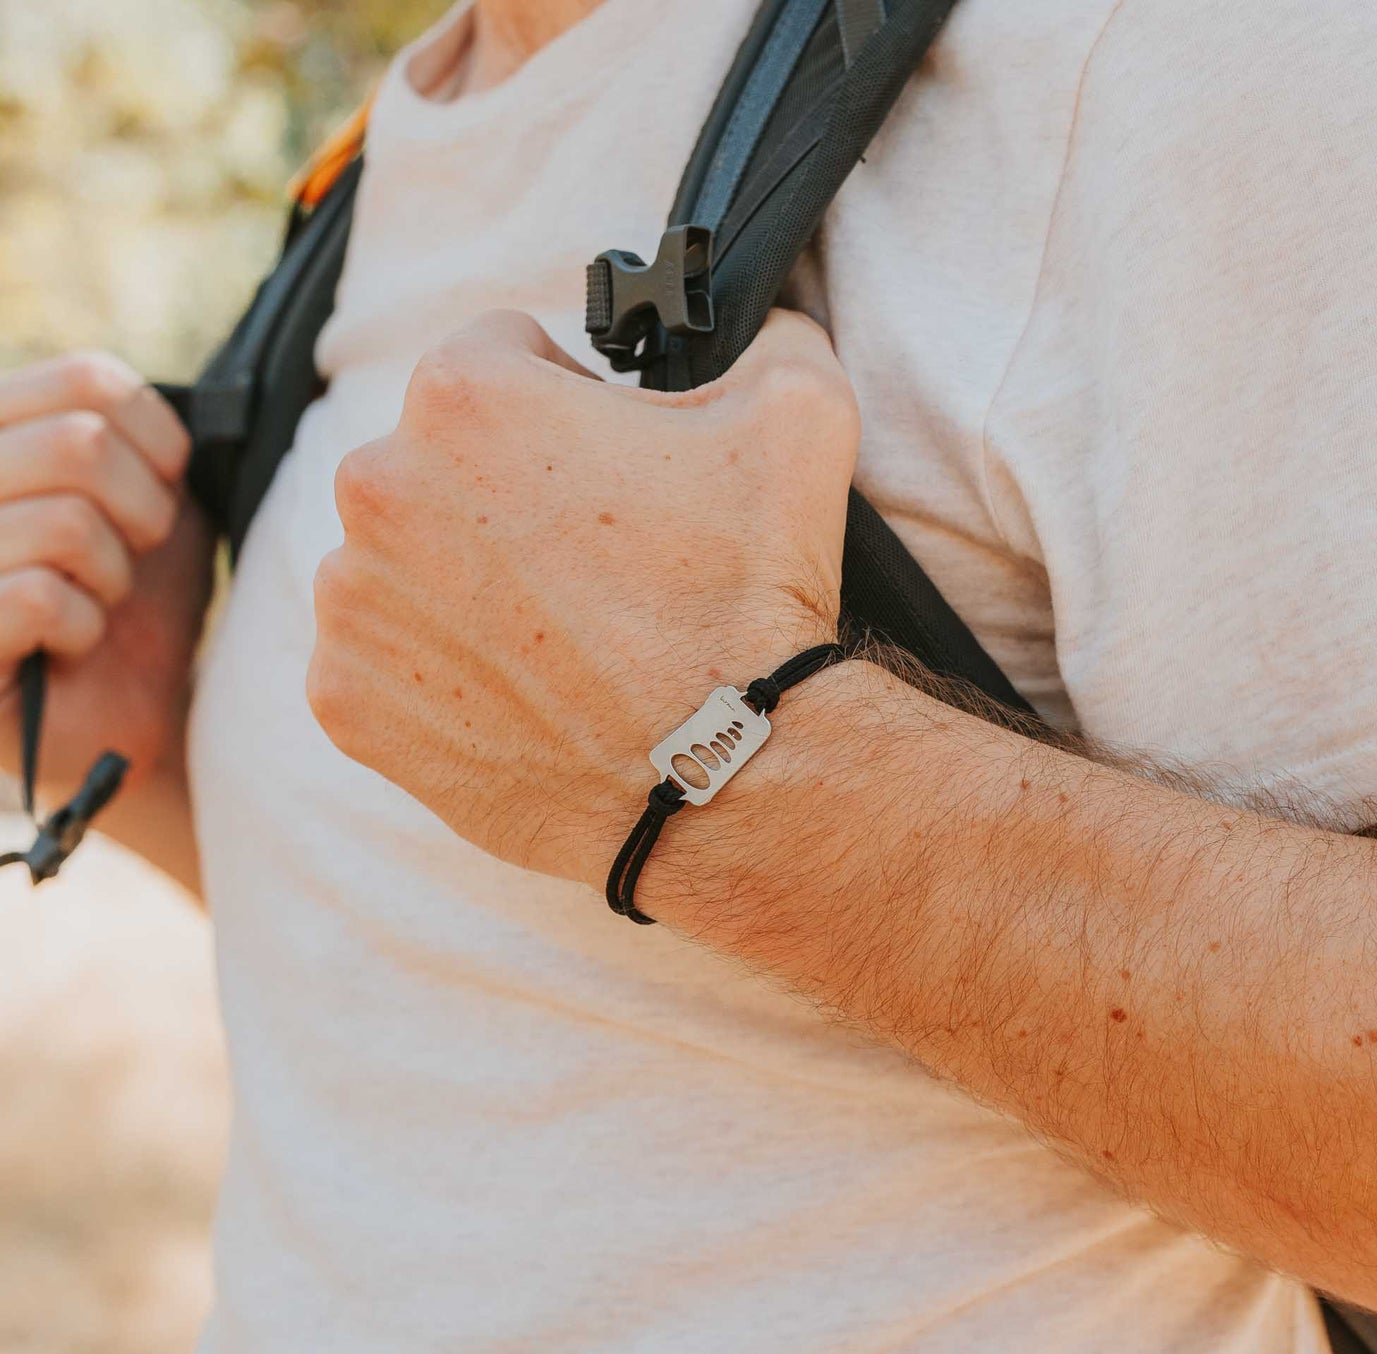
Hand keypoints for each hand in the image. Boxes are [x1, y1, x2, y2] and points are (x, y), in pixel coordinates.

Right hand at [0, 352, 212, 800]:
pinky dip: (80, 625)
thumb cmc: (137, 606)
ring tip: (92, 603)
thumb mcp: (155, 510)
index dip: (160, 442)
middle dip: (142, 515)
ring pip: (63, 520)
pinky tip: (66, 646)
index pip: (88, 379)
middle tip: (130, 559)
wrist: (125, 716)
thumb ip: (149, 444)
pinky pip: (37, 595)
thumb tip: (183, 408)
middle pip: (80, 443)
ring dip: (110, 576)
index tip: (166, 492)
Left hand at [309, 309, 858, 885]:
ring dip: (461, 578)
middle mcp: (378, 488)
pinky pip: (381, 658)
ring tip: (554, 632)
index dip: (566, 398)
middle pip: (437, 459)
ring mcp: (353, 604)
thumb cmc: (748, 599)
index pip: (501, 354)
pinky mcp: (346, 702)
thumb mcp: (800, 417)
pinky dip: (435, 668)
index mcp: (464, 397)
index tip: (605, 459)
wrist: (724, 775)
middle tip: (587, 558)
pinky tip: (515, 689)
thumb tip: (761, 325)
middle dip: (505, 491)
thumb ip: (768, 338)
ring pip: (401, 559)